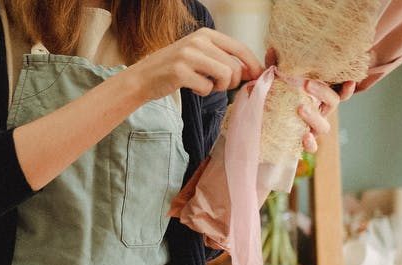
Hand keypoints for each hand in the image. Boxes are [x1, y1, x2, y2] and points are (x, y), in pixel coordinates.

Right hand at [125, 28, 263, 99]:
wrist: (144, 77)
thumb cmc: (175, 68)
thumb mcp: (199, 55)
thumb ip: (223, 58)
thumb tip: (253, 71)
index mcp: (206, 34)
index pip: (240, 47)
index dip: (253, 64)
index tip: (257, 76)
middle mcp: (198, 41)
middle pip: (235, 66)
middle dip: (232, 82)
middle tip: (219, 85)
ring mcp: (188, 55)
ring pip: (225, 75)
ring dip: (220, 87)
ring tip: (207, 85)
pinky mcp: (180, 71)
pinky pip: (207, 88)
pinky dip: (203, 92)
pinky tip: (192, 87)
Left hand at [266, 48, 355, 152]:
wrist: (260, 119)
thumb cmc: (274, 95)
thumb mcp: (274, 79)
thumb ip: (275, 66)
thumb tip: (271, 50)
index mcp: (318, 94)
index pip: (339, 89)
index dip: (347, 87)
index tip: (349, 81)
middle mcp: (320, 110)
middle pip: (332, 102)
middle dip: (323, 92)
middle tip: (306, 84)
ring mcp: (313, 127)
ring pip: (324, 126)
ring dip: (314, 117)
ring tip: (300, 108)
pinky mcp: (303, 141)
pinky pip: (312, 146)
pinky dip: (311, 143)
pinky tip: (304, 136)